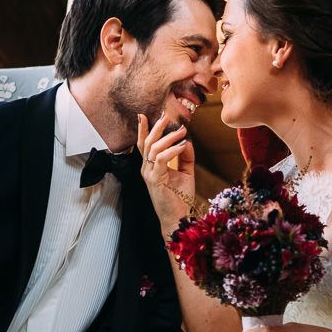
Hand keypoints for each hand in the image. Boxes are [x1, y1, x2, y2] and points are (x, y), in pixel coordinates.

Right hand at [137, 113, 195, 237]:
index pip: (144, 144)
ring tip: (182, 131)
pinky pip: (161, 159)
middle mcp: (146, 168)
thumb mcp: (186, 172)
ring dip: (168, 137)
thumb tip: (187, 140)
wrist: (178, 216)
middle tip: (166, 116)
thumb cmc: (180, 196)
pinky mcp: (154, 179)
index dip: (143, 129)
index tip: (145, 115)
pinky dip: (172, 150)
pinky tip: (182, 146)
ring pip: (153, 148)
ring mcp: (149, 174)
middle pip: (147, 142)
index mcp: (151, 166)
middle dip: (156, 127)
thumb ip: (186, 156)